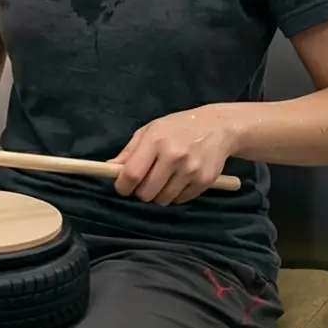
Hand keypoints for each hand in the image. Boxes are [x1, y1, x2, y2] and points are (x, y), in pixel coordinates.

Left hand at [109, 107, 236, 204]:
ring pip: (163, 199)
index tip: (122, 188)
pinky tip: (178, 180)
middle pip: (146, 192)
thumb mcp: (150, 130)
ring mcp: (191, 170)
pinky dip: (175, 195)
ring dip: (158, 195)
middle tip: (144, 183)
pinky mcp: (205, 181)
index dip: (122, 186)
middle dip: (140, 192)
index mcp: (156, 141)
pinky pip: (180, 200)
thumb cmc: (177, 127)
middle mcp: (173, 156)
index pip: (132, 173)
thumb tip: (109, 168)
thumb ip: (130, 151)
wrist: (217, 127)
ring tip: (163, 180)